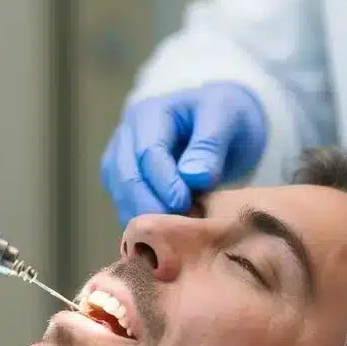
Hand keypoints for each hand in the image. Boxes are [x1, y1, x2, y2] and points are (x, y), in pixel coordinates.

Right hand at [101, 82, 267, 224]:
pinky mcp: (124, 182)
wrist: (222, 126)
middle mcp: (127, 135)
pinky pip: (125, 205)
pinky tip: (166, 232)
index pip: (147, 152)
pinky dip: (143, 220)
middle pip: (126, 175)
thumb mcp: (226, 120)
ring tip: (175, 231)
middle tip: (176, 227)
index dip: (164, 182)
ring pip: (120, 193)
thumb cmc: (224, 118)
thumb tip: (192, 177)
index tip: (183, 203)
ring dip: (144, 216)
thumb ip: (209, 146)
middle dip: (149, 205)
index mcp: (150, 113)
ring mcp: (121, 159)